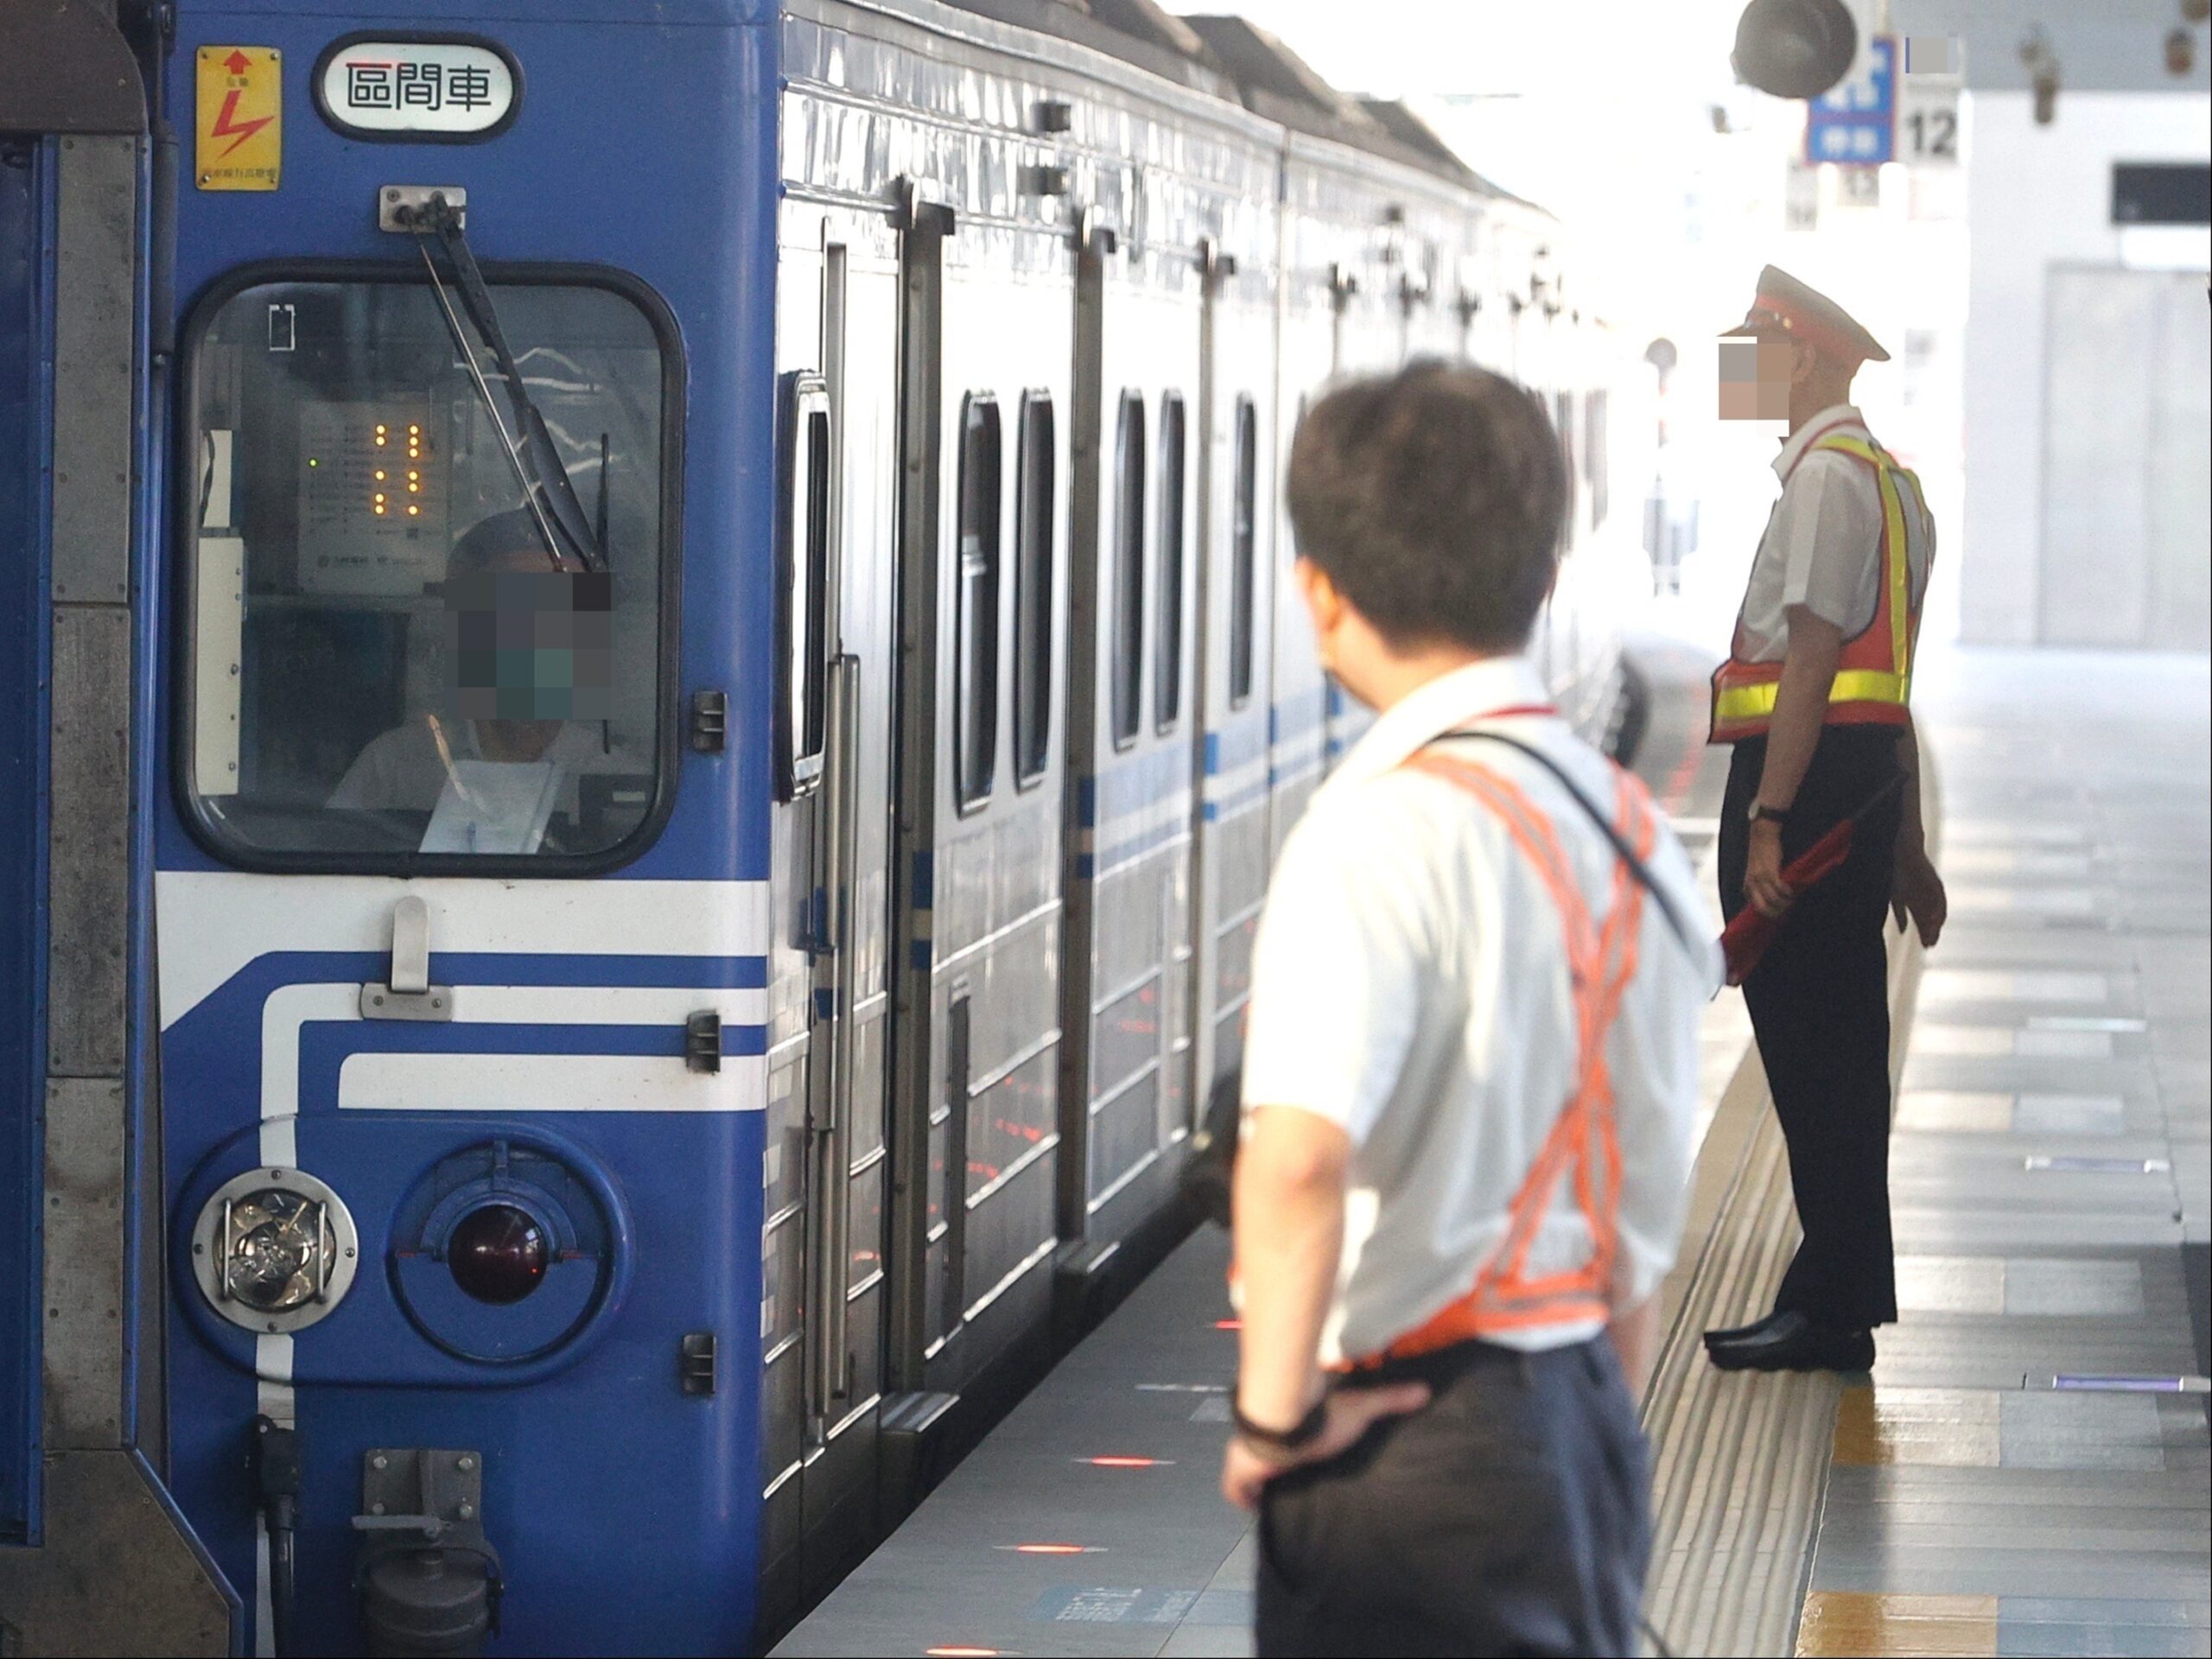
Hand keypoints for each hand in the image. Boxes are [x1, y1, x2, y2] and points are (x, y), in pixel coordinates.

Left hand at [1220, 1382, 1429, 1510]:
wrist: (1284, 1421)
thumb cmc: (1320, 1416)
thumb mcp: (1361, 1407)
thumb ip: (1389, 1400)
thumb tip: (1425, 1390)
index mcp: (1294, 1422)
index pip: (1291, 1437)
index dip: (1296, 1448)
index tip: (1307, 1457)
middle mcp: (1269, 1436)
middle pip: (1267, 1455)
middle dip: (1276, 1468)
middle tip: (1293, 1485)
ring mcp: (1248, 1455)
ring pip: (1247, 1472)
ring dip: (1256, 1484)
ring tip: (1276, 1499)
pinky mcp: (1238, 1473)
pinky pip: (1236, 1491)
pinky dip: (1243, 1500)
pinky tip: (1256, 1511)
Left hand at [1744, 819, 1794, 919]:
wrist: (1762, 836)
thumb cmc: (1762, 855)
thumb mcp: (1755, 874)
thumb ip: (1759, 887)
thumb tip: (1773, 902)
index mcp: (1747, 887)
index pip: (1757, 909)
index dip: (1770, 914)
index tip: (1782, 915)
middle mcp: (1751, 885)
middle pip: (1764, 909)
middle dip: (1777, 913)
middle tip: (1788, 909)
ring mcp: (1759, 879)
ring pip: (1774, 900)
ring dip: (1786, 902)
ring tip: (1792, 899)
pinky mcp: (1769, 872)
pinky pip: (1780, 888)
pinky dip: (1787, 892)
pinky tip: (1791, 891)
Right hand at [1891, 847, 1946, 946]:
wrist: (1900, 848)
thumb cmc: (1894, 870)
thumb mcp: (1895, 896)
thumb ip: (1900, 913)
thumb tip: (1903, 932)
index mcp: (1914, 899)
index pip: (1922, 920)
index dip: (1924, 932)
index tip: (1925, 946)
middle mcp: (1925, 895)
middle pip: (1930, 917)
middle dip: (1930, 931)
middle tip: (1930, 945)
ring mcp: (1930, 888)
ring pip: (1936, 909)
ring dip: (1935, 922)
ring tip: (1934, 934)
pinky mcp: (1933, 880)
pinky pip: (1938, 897)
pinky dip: (1938, 908)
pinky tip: (1936, 919)